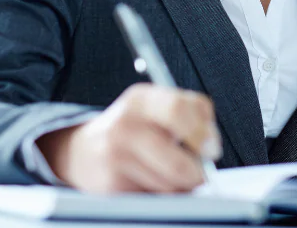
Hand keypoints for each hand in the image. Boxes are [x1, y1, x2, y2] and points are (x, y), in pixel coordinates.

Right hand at [36, 83, 221, 193]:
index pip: (177, 109)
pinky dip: (162, 194)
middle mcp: (124, 125)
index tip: (213, 148)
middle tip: (201, 174)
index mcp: (140, 99)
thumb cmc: (133, 129)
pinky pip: (153, 196)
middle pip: (177, 161)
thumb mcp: (157, 107)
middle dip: (197, 173)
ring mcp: (115, 156)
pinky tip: (151, 181)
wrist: (83, 152)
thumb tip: (210, 147)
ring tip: (172, 174)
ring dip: (180, 186)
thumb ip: (190, 114)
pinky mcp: (111, 184)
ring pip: (169, 184)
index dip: (202, 132)